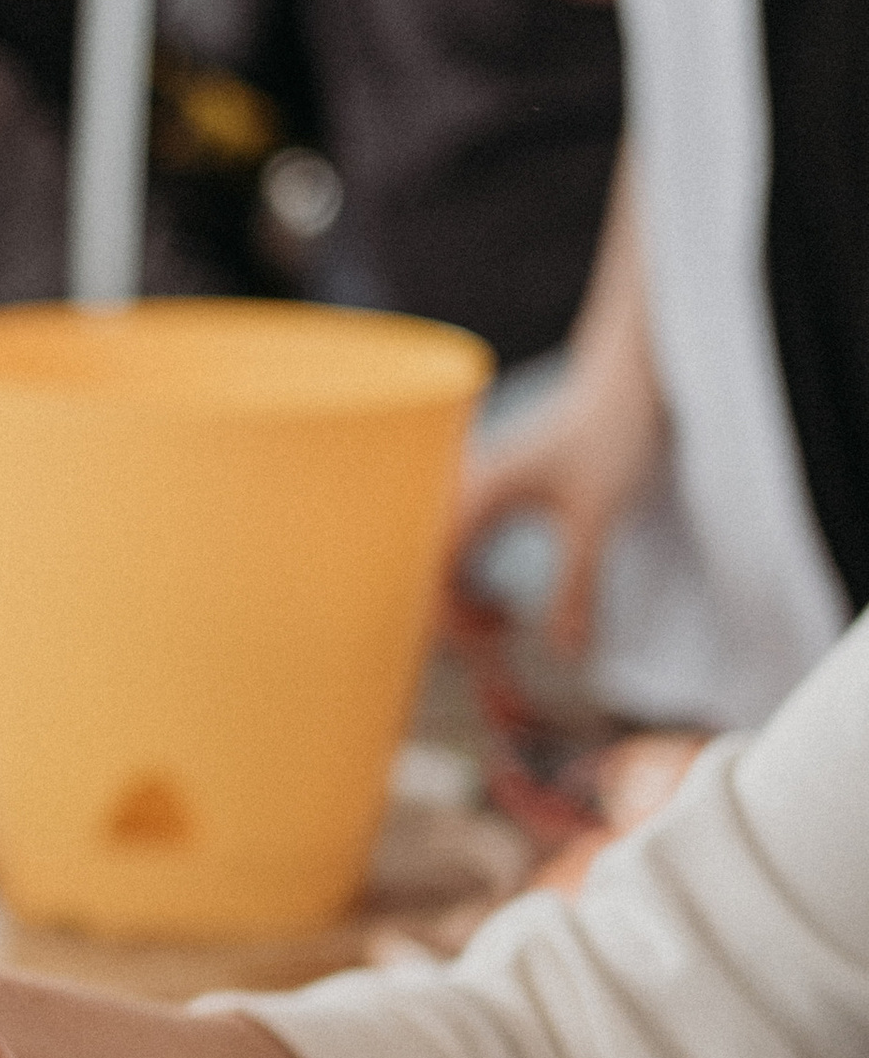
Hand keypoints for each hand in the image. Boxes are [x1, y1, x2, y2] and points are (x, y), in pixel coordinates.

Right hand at [455, 333, 664, 661]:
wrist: (630, 379)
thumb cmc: (610, 430)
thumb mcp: (596, 516)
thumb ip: (578, 588)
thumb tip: (567, 658)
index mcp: (463, 498)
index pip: (431, 586)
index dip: (457, 640)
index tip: (491, 675)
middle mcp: (451, 499)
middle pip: (427, 589)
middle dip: (457, 639)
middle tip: (500, 678)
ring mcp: (465, 501)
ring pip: (439, 581)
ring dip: (465, 620)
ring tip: (505, 636)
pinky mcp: (485, 505)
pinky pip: (458, 566)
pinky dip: (474, 598)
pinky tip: (505, 611)